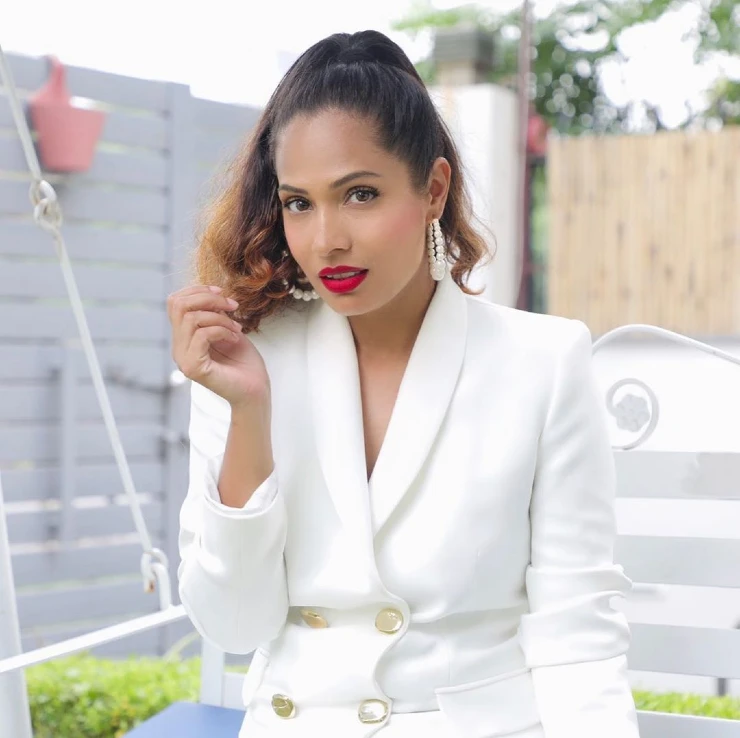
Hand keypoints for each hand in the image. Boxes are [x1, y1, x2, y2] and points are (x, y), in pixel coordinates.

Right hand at [167, 285, 269, 407]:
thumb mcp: (227, 328)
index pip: (175, 302)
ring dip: (220, 318)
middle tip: (232, 306)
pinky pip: (202, 335)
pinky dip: (222, 331)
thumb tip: (209, 292)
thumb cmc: (244, 362)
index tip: (222, 293)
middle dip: (209, 298)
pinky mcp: (194, 368)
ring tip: (236, 329)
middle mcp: (179, 348)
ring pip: (191, 318)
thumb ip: (214, 312)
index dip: (198, 290)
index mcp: (184, 337)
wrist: (255, 390)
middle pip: (178, 305)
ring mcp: (183, 359)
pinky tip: (234, 338)